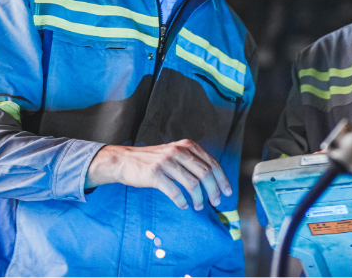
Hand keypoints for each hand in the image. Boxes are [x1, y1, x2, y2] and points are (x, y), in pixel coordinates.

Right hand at [85, 139, 232, 210]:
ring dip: (199, 198)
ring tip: (199, 206)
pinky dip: (181, 200)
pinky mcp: (155, 174)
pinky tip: (183, 205)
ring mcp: (166, 162)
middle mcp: (178, 151)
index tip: (227, 192)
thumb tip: (213, 180)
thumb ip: (191, 161)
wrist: (124, 161)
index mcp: (186, 146)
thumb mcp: (174, 153)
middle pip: (205, 173)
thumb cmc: (151, 161)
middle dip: (214, 190)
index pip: (211, 163)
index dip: (222, 179)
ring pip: (192, 183)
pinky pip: (174, 191)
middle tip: (216, 202)